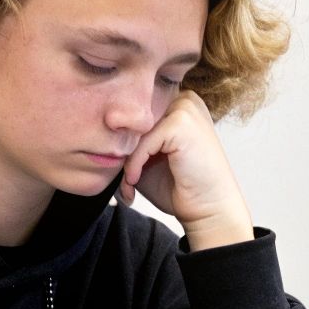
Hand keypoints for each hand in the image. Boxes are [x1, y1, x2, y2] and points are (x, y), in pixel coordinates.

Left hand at [119, 90, 255, 250]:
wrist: (208, 209)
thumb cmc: (179, 186)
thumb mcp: (147, 159)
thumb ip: (130, 142)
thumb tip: (100, 132)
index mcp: (178, 104)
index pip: (136, 116)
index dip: (124, 143)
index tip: (121, 172)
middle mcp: (184, 100)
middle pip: (134, 122)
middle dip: (123, 152)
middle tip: (123, 181)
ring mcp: (186, 109)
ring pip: (136, 132)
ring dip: (126, 160)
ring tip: (128, 184)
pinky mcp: (182, 123)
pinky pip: (142, 142)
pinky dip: (134, 164)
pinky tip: (134, 181)